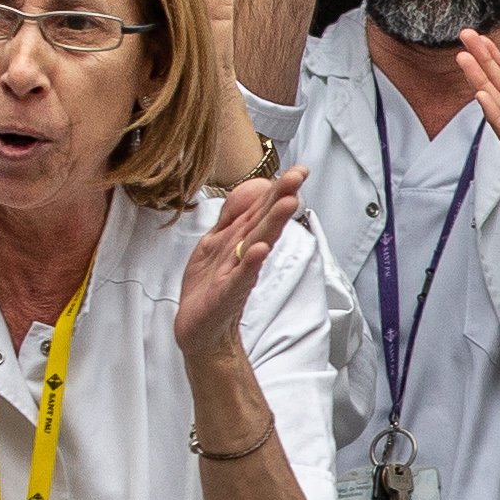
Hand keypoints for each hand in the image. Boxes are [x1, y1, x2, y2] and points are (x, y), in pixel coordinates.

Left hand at [172, 167, 308, 359]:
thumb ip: (234, 213)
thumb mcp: (218, 240)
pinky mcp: (227, 293)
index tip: (299, 170)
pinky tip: (260, 249)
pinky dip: (250, 263)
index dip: (278, 188)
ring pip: (258, 242)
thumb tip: (255, 184)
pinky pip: (240, 276)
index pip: (262, 208)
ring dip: (273, 223)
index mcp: (242, 239)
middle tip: (299, 177)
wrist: (200, 329)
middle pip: (265, 220)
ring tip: (287, 204)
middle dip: (281, 197)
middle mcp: (245, 253)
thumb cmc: (210, 285)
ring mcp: (238, 273)